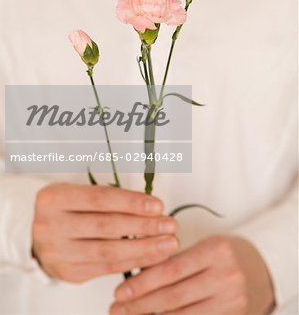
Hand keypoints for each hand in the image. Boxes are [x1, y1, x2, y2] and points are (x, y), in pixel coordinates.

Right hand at [32, 183, 177, 282]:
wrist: (36, 233)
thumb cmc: (67, 208)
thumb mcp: (78, 193)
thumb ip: (109, 198)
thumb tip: (152, 207)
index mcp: (54, 198)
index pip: (99, 199)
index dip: (131, 202)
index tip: (158, 205)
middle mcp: (51, 226)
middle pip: (105, 226)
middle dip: (143, 226)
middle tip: (171, 225)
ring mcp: (58, 253)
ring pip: (107, 252)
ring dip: (144, 249)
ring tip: (169, 243)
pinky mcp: (68, 273)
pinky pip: (106, 269)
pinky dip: (133, 262)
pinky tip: (152, 256)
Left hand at [111, 235, 274, 314]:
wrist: (260, 268)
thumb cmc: (222, 254)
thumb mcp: (202, 246)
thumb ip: (174, 260)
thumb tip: (135, 278)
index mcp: (216, 250)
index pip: (171, 269)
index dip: (143, 282)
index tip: (119, 291)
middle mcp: (226, 277)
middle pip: (174, 296)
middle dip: (140, 304)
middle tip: (116, 308)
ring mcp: (232, 301)